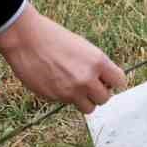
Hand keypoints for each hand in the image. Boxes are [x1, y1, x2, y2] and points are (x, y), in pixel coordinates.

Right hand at [0, 4, 125, 114]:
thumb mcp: (82, 47)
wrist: (26, 39)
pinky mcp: (55, 98)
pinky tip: (56, 82)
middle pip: (105, 99)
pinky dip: (65, 97)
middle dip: (98, 93)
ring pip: (89, 108)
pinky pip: (68, 104)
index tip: (107, 81)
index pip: (119, 81)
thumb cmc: (54, 38)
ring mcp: (71, 91)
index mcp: (97, 61)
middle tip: (89, 84)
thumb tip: (103, 81)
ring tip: (74, 87)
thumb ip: (95, 65)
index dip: (113, 82)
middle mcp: (87, 79)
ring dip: (84, 100)